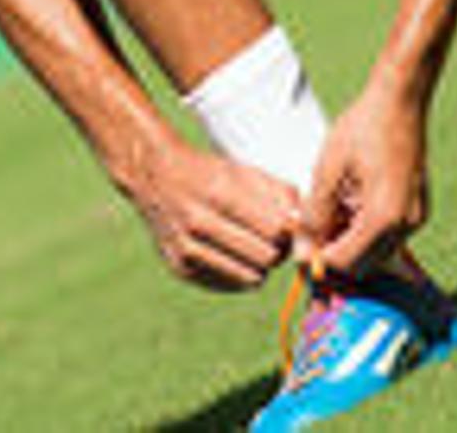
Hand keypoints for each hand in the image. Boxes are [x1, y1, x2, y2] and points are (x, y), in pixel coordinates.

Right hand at [117, 135, 299, 290]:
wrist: (154, 177)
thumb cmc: (209, 173)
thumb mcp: (245, 172)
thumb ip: (280, 195)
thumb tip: (303, 226)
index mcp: (218, 192)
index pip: (274, 230)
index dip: (289, 232)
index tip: (287, 226)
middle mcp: (198, 222)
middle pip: (265, 258)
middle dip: (277, 251)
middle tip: (273, 240)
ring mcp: (185, 249)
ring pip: (250, 277)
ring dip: (260, 266)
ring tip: (255, 247)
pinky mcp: (179, 268)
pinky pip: (229, 285)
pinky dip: (238, 274)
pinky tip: (233, 255)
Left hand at [301, 80, 429, 274]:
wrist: (400, 99)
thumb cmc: (364, 127)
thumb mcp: (329, 170)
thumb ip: (315, 214)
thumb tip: (302, 251)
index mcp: (383, 219)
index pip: (345, 262)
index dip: (317, 257)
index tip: (298, 240)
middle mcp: (405, 225)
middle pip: (362, 262)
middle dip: (333, 249)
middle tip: (309, 224)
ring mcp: (414, 218)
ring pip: (374, 250)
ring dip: (347, 238)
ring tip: (326, 205)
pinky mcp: (415, 209)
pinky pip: (386, 233)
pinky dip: (363, 226)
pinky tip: (345, 199)